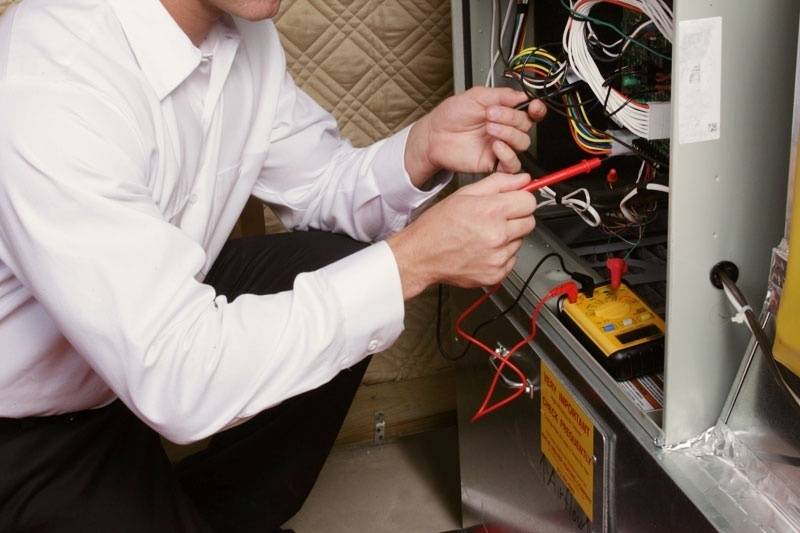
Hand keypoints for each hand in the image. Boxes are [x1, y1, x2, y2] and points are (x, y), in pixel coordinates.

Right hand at [387, 172, 536, 298]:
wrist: (421, 256)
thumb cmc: (437, 226)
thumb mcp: (464, 194)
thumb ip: (498, 184)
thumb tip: (522, 179)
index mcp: (491, 212)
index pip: (529, 201)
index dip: (521, 199)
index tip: (513, 202)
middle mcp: (497, 236)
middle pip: (529, 222)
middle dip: (516, 218)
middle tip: (495, 219)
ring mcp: (498, 258)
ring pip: (520, 241)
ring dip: (508, 237)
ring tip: (484, 235)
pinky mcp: (496, 274)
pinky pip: (511, 260)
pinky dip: (501, 254)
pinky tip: (483, 249)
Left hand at [404, 87, 546, 186]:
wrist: (434, 135)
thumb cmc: (450, 116)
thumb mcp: (476, 96)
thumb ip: (501, 95)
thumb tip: (521, 95)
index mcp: (503, 111)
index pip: (529, 112)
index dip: (536, 109)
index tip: (533, 106)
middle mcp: (504, 129)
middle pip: (526, 126)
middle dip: (511, 117)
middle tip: (491, 114)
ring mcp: (500, 146)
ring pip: (522, 143)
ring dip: (509, 133)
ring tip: (489, 128)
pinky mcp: (493, 162)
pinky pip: (512, 164)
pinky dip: (508, 154)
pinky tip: (496, 146)